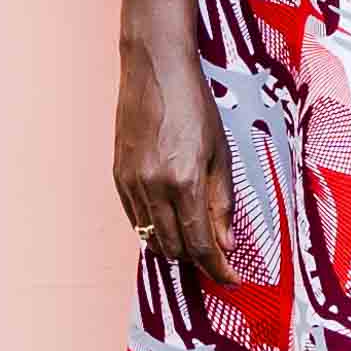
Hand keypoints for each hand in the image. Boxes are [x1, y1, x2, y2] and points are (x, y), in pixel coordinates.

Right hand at [113, 34, 239, 286]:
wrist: (155, 71)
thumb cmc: (194, 106)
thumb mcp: (221, 153)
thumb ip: (222, 201)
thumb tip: (227, 244)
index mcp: (184, 182)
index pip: (200, 244)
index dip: (218, 268)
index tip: (232, 280)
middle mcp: (153, 188)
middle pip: (173, 248)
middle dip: (198, 261)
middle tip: (219, 260)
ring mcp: (131, 183)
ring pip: (151, 238)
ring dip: (175, 248)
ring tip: (197, 243)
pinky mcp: (118, 176)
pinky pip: (136, 219)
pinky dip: (154, 230)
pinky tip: (171, 224)